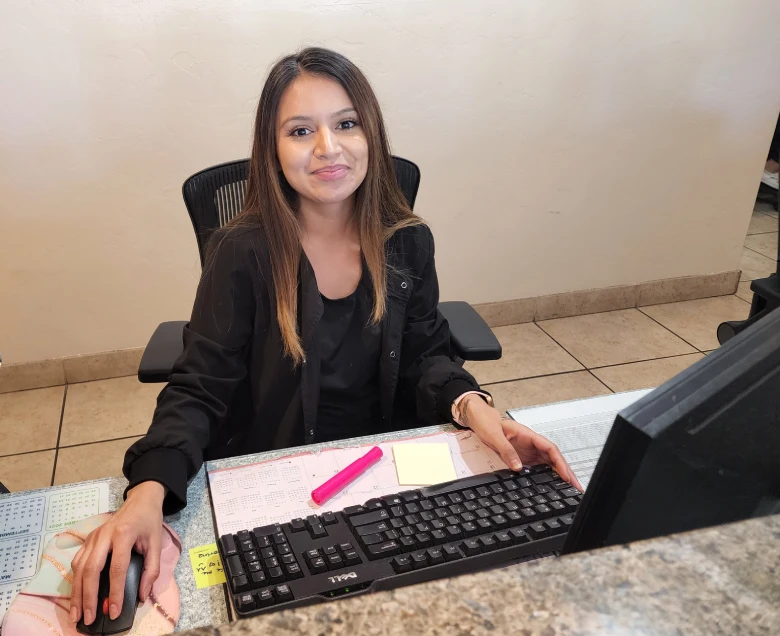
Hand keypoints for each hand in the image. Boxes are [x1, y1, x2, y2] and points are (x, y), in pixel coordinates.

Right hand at [70, 481, 165, 625]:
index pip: (117, 569)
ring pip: (79, 568)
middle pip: (91, 570)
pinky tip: (76, 595)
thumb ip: (152, 570)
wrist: (140, 501)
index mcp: (124, 534)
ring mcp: (93, 537)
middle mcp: (104, 535)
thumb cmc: (149, 522)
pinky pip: (77, 562)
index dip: (115, 593)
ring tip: (76, 614)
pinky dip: (75, 581)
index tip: (114, 612)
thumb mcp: (157, 543)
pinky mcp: (88, 539)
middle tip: (87, 618)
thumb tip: (142, 596)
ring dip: (76, 592)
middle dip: (88, 597)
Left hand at [459, 395, 583, 490]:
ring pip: (548, 464)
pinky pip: (538, 468)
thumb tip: (518, 467)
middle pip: (554, 458)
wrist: (478, 419)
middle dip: (566, 472)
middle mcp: (531, 444)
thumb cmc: (487, 422)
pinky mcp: (523, 458)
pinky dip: (546, 476)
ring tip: (569, 489)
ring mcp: (528, 451)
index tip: (566, 475)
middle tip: (576, 487)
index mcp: (528, 435)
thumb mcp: (494, 436)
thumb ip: (506, 451)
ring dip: (559, 476)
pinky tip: (551, 486)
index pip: (550, 449)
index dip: (560, 462)